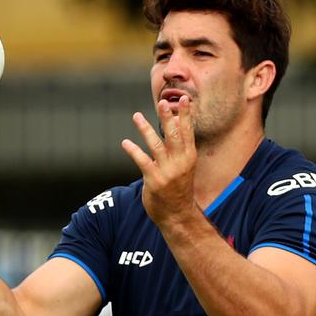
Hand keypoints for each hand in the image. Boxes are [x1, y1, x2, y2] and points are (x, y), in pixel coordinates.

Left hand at [122, 96, 197, 225]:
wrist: (177, 215)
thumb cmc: (179, 187)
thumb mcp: (184, 166)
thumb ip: (179, 145)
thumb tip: (176, 121)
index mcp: (189, 157)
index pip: (188, 132)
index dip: (186, 115)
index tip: (185, 99)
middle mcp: (180, 162)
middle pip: (173, 135)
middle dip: (167, 118)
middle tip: (162, 103)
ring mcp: (167, 171)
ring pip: (156, 145)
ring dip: (145, 129)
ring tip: (136, 116)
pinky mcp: (154, 180)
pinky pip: (142, 161)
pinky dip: (133, 150)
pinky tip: (125, 142)